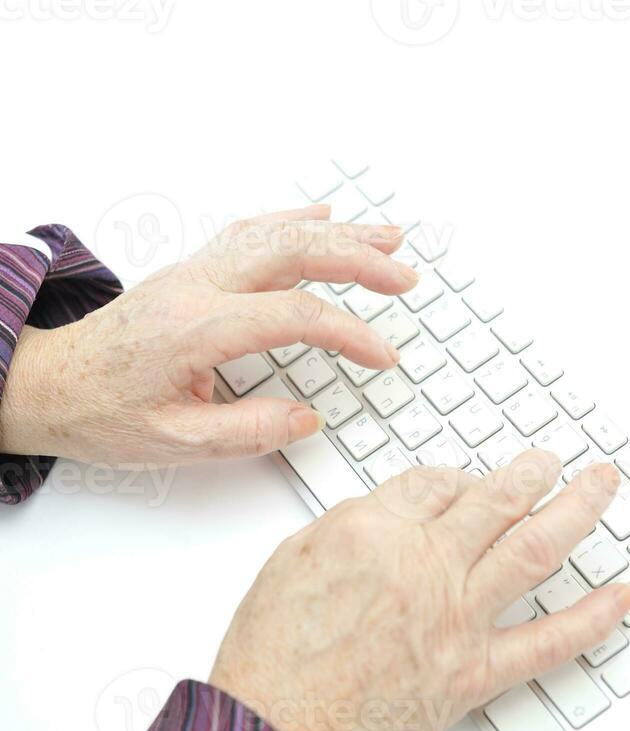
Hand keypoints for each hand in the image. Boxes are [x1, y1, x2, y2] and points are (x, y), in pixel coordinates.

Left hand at [0, 205, 416, 463]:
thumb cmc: (102, 412)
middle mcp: (197, 287)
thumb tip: (306, 417)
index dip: (349, 333)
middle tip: (403, 276)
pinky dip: (292, 221)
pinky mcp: (191, 273)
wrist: (52, 384)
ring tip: (386, 239)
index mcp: (196, 328)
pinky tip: (320, 217)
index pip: (294, 316)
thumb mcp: (175, 441)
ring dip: (335, 233)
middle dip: (357, 260)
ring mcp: (193, 272)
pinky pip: (250, 232)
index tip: (382, 356)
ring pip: (275, 234)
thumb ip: (246, 431)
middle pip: (292, 252)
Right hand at [210, 451, 629, 730]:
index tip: (467, 481)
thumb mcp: (291, 559)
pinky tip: (619, 597)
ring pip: (533, 549)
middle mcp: (422, 564)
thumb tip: (388, 514)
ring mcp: (455, 617)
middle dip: (532, 473)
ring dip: (575, 511)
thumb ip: (348, 527)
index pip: (435, 482)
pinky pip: (547, 642)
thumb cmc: (272, 654)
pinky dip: (591, 619)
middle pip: (496, 500)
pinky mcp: (473, 673)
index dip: (457, 477)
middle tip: (550, 462)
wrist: (279, 727)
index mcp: (372, 529)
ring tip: (598, 488)